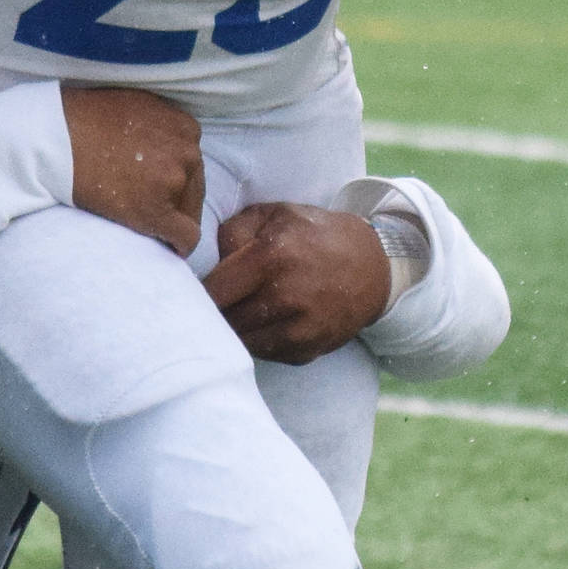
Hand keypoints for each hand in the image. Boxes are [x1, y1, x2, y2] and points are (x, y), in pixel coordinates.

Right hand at [61, 86, 205, 257]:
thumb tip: (165, 147)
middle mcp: (187, 151)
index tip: (157, 189)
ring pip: (190, 213)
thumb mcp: (137, 107)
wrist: (53, 139)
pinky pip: (186, 237)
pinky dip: (179, 246)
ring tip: (143, 222)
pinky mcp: (156, 210)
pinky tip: (169, 248)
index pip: (192, 163)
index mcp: (184, 127)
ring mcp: (173, 180)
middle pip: (194, 188)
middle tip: (147, 208)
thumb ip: (161, 125)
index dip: (175, 179)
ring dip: (171, 220)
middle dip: (176, 201)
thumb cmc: (83, 121)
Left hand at [205, 202, 392, 364]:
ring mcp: (299, 329)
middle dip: (213, 311)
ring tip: (238, 309)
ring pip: (240, 340)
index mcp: (272, 258)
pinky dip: (257, 339)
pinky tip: (264, 321)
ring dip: (234, 327)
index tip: (195, 287)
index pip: (214, 290)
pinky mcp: (306, 351)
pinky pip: (263, 353)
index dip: (198, 291)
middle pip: (224, 319)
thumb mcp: (274, 215)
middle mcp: (286, 297)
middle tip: (213, 301)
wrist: (373, 266)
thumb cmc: (314, 235)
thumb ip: (233, 231)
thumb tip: (209, 264)